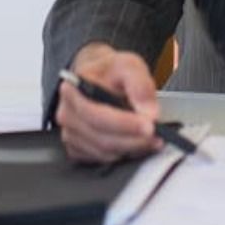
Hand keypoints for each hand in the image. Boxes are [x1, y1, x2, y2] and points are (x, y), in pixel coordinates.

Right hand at [55, 42, 161, 162]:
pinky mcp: (76, 148)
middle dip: (133, 140)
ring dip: (130, 149)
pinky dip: (121, 155)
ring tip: (151, 140)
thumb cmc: (109, 72)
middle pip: (101, 137)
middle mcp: (67, 112)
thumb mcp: (129, 66)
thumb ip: (140, 85)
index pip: (97, 114)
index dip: (124, 124)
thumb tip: (148, 111)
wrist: (97, 78)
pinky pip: (101, 159)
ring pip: (103, 152)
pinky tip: (134, 143)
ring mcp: (70, 132)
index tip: (149, 126)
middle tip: (156, 137)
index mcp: (74, 89)